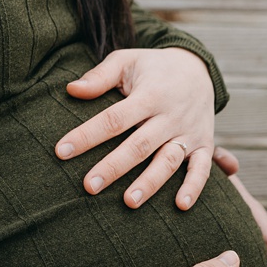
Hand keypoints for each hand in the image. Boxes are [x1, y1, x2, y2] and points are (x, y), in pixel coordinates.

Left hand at [55, 47, 215, 209]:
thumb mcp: (126, 61)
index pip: (114, 119)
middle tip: (89, 186)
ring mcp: (189, 132)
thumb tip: (71, 90)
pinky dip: (195, 187)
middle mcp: (170, 116)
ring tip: (128, 203)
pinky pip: (202, 168)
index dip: (87, 136)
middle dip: (114, 167)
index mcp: (148, 95)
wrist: (197, 68)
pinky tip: (181, 206)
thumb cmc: (151, 68)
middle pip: (139, 145)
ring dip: (150, 183)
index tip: (61, 151)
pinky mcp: (205, 144)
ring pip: (168, 161)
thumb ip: (100, 76)